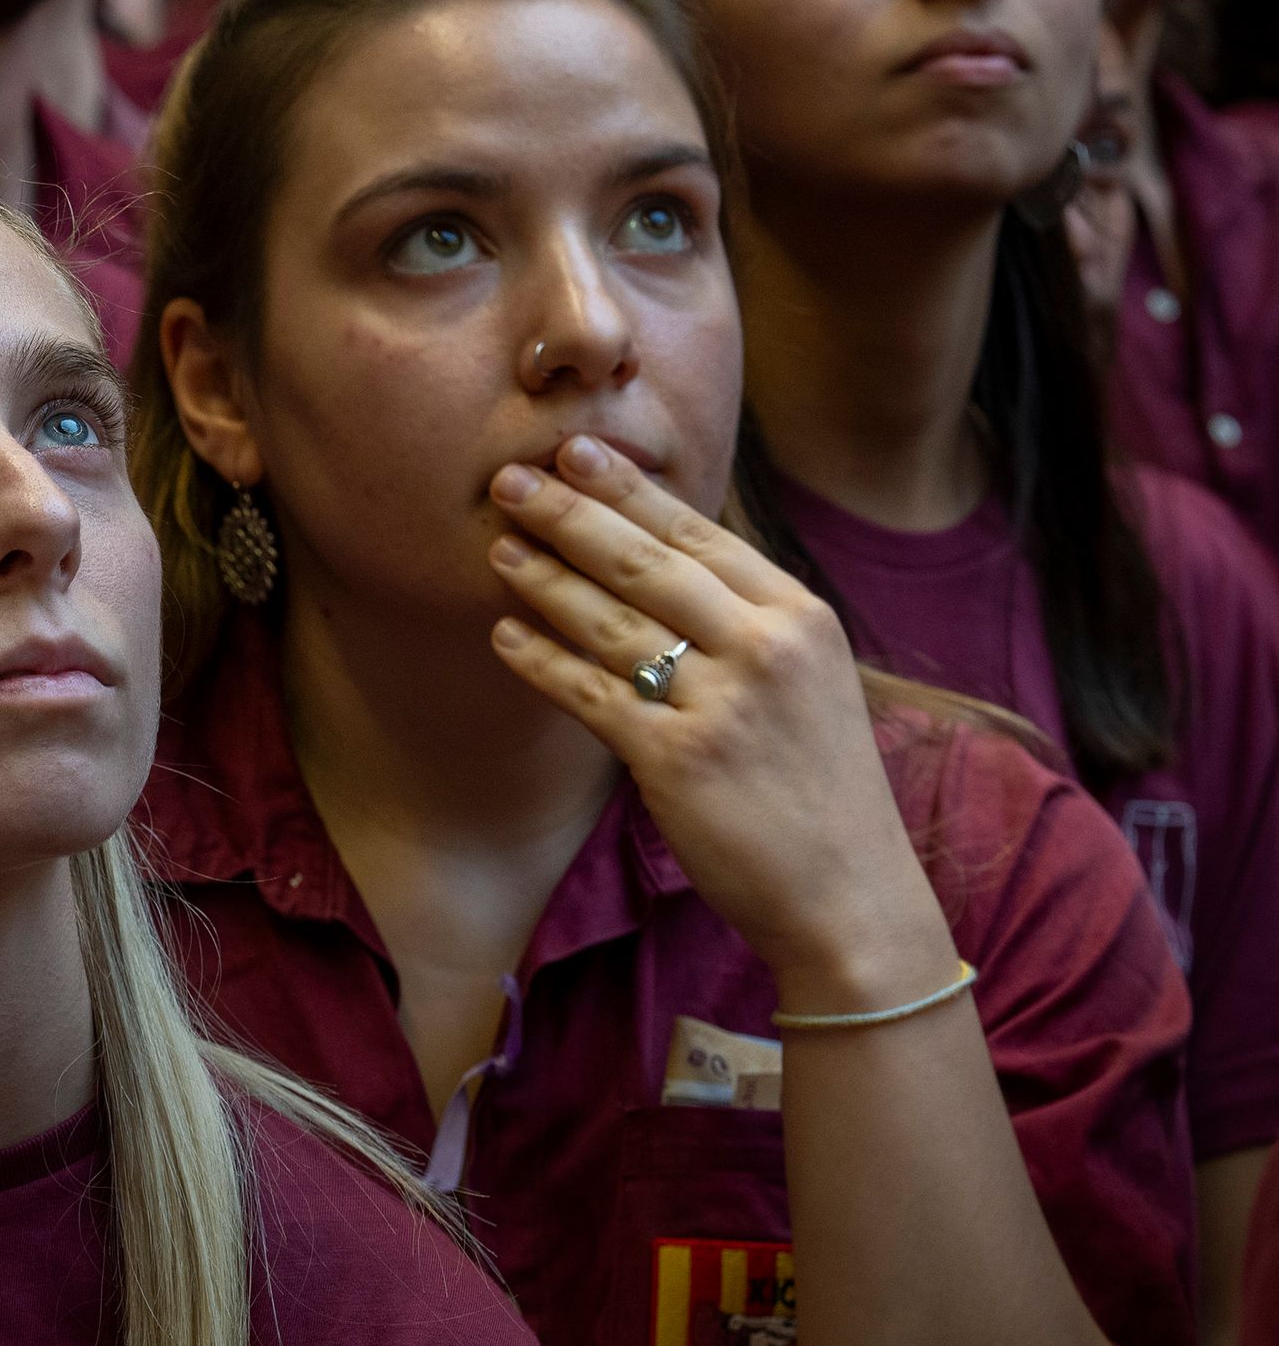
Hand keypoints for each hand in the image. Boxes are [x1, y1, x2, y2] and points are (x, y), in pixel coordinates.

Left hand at [486, 438, 959, 1007]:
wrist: (849, 894)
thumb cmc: (819, 789)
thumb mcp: (810, 682)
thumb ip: (750, 622)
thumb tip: (669, 561)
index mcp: (801, 618)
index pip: (701, 534)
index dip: (632, 490)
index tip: (576, 450)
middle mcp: (766, 648)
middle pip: (648, 563)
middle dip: (573, 514)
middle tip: (511, 478)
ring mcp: (722, 702)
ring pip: (611, 621)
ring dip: (544, 579)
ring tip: (497, 546)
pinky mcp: (677, 759)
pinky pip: (591, 694)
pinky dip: (542, 661)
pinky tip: (504, 637)